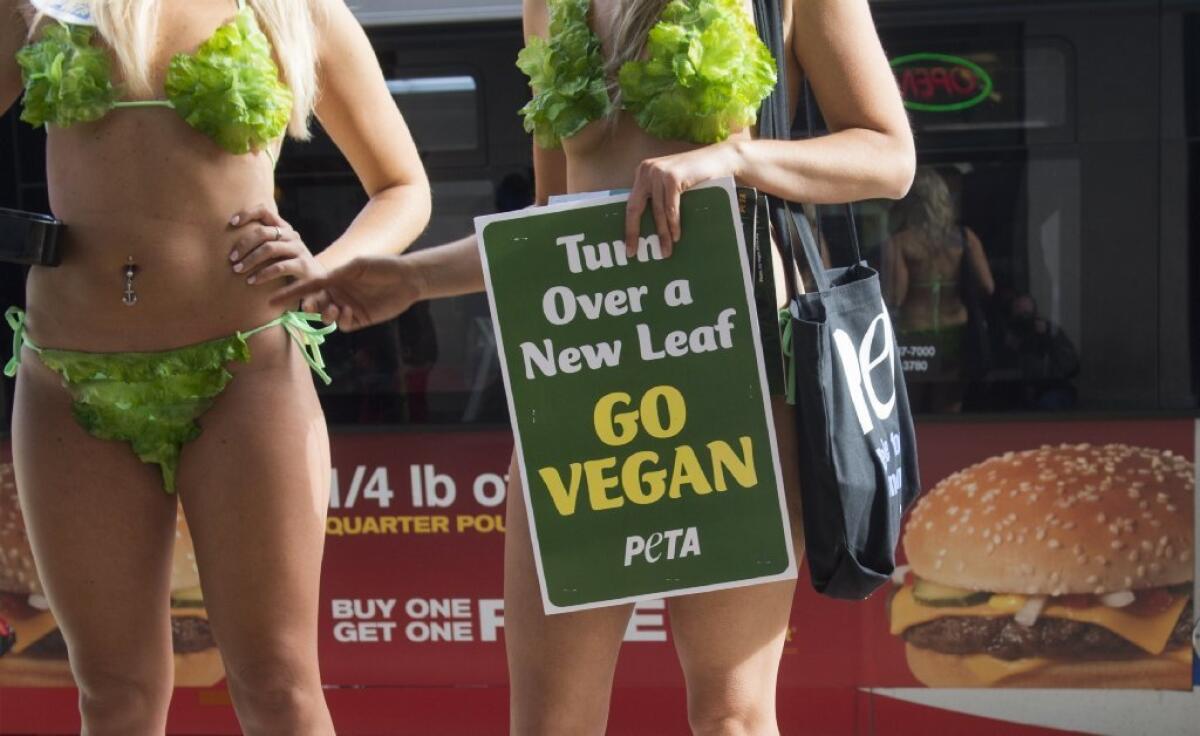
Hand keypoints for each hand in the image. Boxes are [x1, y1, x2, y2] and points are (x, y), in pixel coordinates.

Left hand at [228, 204, 326, 310]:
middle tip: (232, 258)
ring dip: (250, 260)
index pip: (265, 211)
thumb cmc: (290, 266)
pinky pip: (278, 267)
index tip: (232, 223)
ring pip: (269, 248)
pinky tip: (252, 281)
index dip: (247, 214)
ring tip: (238, 270)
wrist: (318, 284)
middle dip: (244, 245)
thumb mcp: (278, 251)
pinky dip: (262, 274)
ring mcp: (299, 249)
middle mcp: (292, 236)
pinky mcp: (303, 266)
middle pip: (263, 232)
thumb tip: (232, 238)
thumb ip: (263, 242)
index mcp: (284, 228)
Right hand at [268, 255, 423, 331]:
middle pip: (315, 305)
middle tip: (311, 306)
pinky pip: (344, 325)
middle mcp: (338, 294)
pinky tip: (348, 311)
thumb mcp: (356, 266)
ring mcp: (348, 307)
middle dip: (309, 307)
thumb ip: (337, 274)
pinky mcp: (360, 319)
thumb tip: (318, 281)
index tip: (273, 300)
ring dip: (326, 314)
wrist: (407, 278)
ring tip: (335, 308)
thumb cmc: (382, 266)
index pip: (308, 287)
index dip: (290, 293)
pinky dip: (342, 320)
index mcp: (333, 279)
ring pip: (327, 317)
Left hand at [624, 141, 738, 257]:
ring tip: (665, 250)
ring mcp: (659, 172)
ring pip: (657, 211)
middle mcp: (647, 170)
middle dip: (634, 232)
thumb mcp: (670, 183)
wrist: (720, 159)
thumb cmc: (696, 175)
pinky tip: (676, 236)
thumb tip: (649, 228)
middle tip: (633, 253)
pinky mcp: (672, 177)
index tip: (628, 246)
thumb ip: (658, 196)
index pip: (631, 203)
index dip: (628, 226)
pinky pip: (670, 208)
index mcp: (642, 172)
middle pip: (635, 207)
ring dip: (662, 233)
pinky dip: (673, 224)